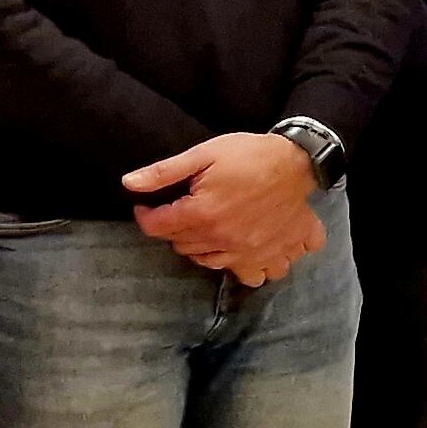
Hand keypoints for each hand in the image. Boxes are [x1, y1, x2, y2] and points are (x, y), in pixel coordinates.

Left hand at [126, 132, 321, 279]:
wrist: (298, 160)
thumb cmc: (249, 154)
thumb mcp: (203, 153)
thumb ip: (164, 171)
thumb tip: (128, 183)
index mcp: (203, 214)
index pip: (158, 227)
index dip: (146, 215)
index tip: (147, 206)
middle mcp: (224, 239)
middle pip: (183, 247)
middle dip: (177, 230)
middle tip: (184, 211)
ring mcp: (252, 251)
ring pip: (214, 263)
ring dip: (206, 251)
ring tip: (210, 232)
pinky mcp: (274, 252)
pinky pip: (256, 274)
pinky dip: (247, 267)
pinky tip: (243, 249)